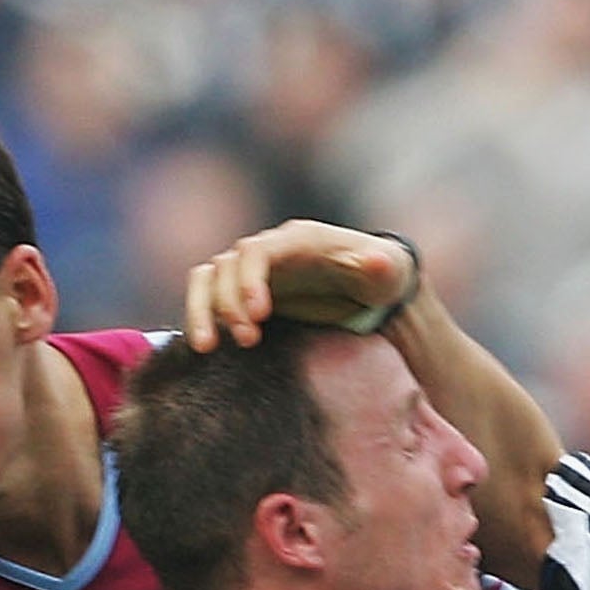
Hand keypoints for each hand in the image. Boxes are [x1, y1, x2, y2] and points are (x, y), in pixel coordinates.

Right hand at [183, 220, 415, 351]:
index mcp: (296, 240)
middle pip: (226, 266)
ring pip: (207, 280)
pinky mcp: (243, 294)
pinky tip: (204, 350)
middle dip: (229, 303)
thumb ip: (382, 266)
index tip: (259, 314)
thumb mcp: (388, 270)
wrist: (368, 287)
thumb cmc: (379, 276)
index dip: (251, 279)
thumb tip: (379, 262)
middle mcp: (266, 251)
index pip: (259, 252)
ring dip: (202, 311)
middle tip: (247, 340)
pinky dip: (200, 319)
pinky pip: (208, 299)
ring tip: (207, 348)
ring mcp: (250, 271)